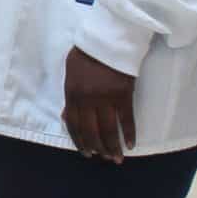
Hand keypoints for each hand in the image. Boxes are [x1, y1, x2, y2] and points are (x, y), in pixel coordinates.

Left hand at [61, 47, 136, 163]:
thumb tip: (66, 117)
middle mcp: (87, 99)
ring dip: (112, 147)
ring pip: (108, 129)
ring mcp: (106, 98)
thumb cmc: (87, 54)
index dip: (79, 141)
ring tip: (116, 158)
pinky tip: (130, 144)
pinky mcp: (123, 95)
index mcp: (72, 94)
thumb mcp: (70, 73)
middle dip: (96, 148)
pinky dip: (128, 134)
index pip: (74, 124)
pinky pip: (126, 119)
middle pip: (91, 131)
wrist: (108, 38)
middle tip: (102, 158)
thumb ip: (69, 96)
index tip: (85, 152)